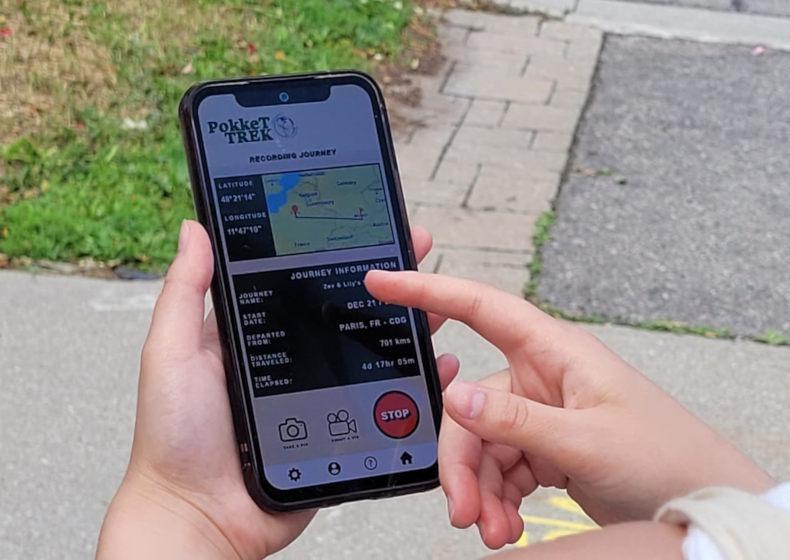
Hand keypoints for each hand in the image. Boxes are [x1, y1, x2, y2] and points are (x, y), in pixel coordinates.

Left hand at [97, 221, 458, 559]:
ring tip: (437, 302)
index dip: (336, 251)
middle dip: (386, 280)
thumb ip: (185, 293)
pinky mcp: (340, 430)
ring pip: (373, 352)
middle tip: (415, 248)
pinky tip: (437, 368)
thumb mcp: (171, 353)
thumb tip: (195, 229)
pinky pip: (384, 404)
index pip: (304, 280)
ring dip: (408, 326)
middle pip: (348, 311)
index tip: (366, 223)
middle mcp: (295, 359)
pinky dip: (414, 385)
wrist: (200, 517)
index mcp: (258, 334)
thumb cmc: (175, 438)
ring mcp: (321, 395)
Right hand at [364, 271, 773, 548]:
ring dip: (480, 489)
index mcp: (554, 352)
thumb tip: (455, 396)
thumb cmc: (664, 456)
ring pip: (481, 443)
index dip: (428, 290)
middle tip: (462, 508)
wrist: (698, 501)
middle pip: (470, 405)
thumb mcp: (585, 440)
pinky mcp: (543, 447)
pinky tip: (506, 524)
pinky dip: (496, 497)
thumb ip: (515, 420)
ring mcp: (540, 414)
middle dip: (460, 459)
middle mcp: (541, 377)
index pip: (481, 307)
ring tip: (494, 529)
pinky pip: (500, 467)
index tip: (383, 283)